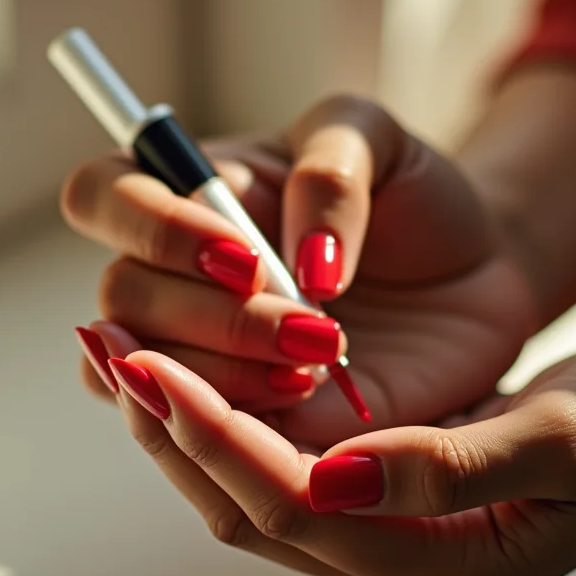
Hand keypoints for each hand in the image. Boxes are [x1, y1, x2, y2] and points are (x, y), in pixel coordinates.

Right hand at [62, 95, 534, 445]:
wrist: (474, 273)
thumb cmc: (412, 195)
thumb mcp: (379, 142)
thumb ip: (330, 173)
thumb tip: (302, 264)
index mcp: (192, 192)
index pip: (101, 194)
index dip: (152, 229)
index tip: (246, 259)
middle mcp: (179, 273)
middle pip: (121, 300)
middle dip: (215, 320)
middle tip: (314, 329)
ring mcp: (202, 350)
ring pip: (142, 374)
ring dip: (222, 376)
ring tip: (317, 365)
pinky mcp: (242, 414)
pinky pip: (192, 433)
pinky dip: (236, 424)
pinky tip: (308, 399)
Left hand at [102, 337, 575, 575]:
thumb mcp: (569, 435)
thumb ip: (452, 464)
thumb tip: (335, 471)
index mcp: (445, 568)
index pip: (295, 506)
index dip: (216, 436)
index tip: (152, 365)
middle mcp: (406, 571)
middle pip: (254, 512)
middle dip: (177, 434)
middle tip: (113, 352)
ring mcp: (396, 544)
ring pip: (256, 499)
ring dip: (189, 431)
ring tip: (130, 357)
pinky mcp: (392, 508)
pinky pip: (285, 478)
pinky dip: (232, 428)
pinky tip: (199, 375)